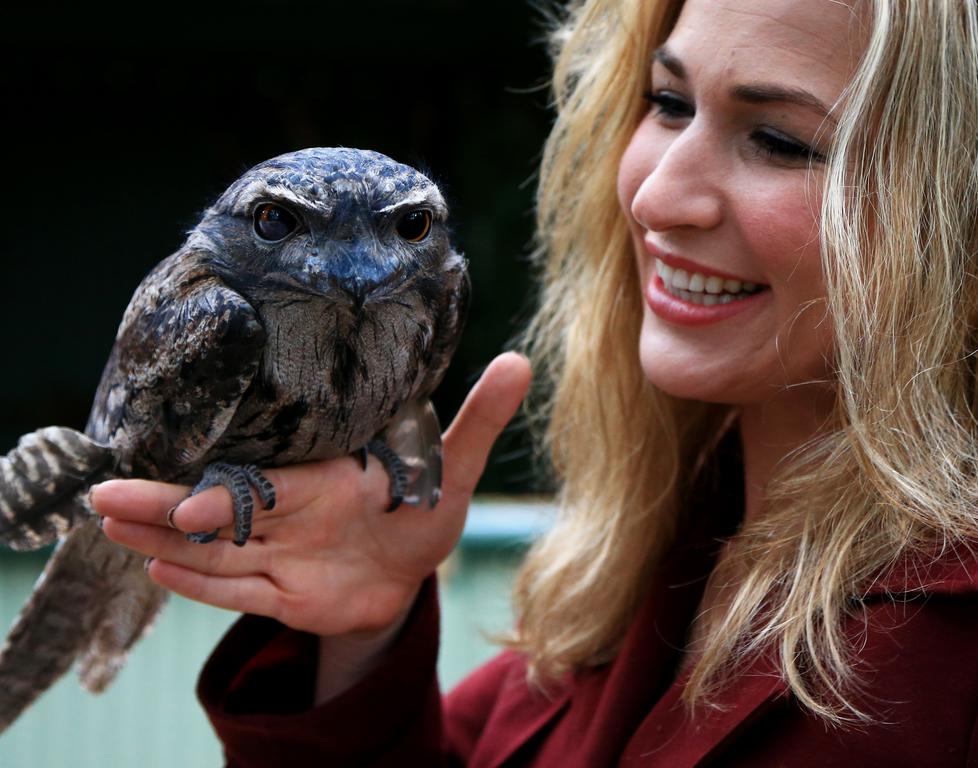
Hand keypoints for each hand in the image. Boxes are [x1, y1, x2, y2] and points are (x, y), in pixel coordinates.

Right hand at [94, 352, 531, 638]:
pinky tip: (158, 574)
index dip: (228, 496)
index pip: (267, 486)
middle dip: (163, 509)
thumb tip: (523, 360)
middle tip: (103, 497)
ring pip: (216, 553)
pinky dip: (202, 587)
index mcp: (324, 479)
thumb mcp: (452, 468)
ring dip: (165, 544)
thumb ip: (478, 418)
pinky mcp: (283, 595)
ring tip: (110, 529)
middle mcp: (292, 514)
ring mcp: (282, 556)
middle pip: (221, 515)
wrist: (414, 567)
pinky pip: (238, 593)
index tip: (186, 500)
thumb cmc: (425, 509)